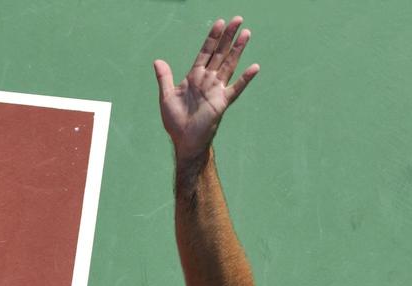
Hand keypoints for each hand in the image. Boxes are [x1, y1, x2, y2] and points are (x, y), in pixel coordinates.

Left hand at [153, 17, 259, 160]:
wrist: (184, 141)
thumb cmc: (176, 121)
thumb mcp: (167, 96)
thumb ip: (164, 77)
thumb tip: (157, 60)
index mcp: (194, 77)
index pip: (205, 52)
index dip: (212, 38)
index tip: (219, 23)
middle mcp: (207, 80)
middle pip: (220, 53)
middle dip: (228, 36)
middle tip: (237, 19)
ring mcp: (216, 90)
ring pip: (229, 65)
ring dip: (237, 49)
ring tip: (246, 33)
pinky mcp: (222, 102)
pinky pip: (236, 88)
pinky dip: (245, 78)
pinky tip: (254, 67)